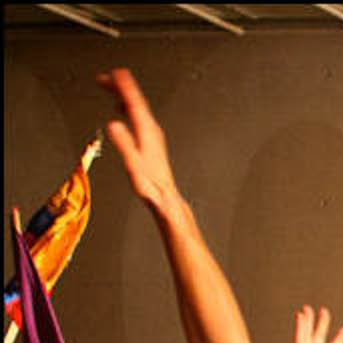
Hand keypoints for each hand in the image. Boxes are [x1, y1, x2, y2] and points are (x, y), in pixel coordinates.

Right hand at [98, 69, 179, 214]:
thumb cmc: (150, 183)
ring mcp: (153, 134)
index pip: (135, 103)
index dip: (126, 87)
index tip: (117, 73)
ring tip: (111, 86)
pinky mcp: (151, 139)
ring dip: (124, 95)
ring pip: (138, 108)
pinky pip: (138, 116)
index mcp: (147, 132)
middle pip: (136, 102)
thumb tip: (114, 125)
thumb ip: (124, 143)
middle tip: (106, 77)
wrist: (164, 196)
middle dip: (121, 87)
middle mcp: (152, 130)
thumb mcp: (133, 163)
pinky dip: (129, 107)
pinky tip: (122, 108)